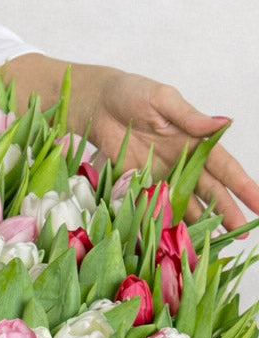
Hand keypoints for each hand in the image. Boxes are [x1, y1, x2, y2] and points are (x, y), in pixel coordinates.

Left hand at [0, 54, 258, 231]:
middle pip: (209, 191)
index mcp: (194, 140)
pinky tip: (172, 238)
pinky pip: (152, 205)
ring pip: (184, 203)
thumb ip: (189, 117)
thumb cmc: (131, 93)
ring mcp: (158, 175)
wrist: (94, 104)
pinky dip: (162, 220)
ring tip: (215, 243)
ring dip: (199, 222)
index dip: (243, 186)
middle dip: (227, 212)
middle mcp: (180, 162)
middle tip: (243, 234)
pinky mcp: (135, 184)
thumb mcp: (162, 100)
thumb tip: (223, 123)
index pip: (225, 167)